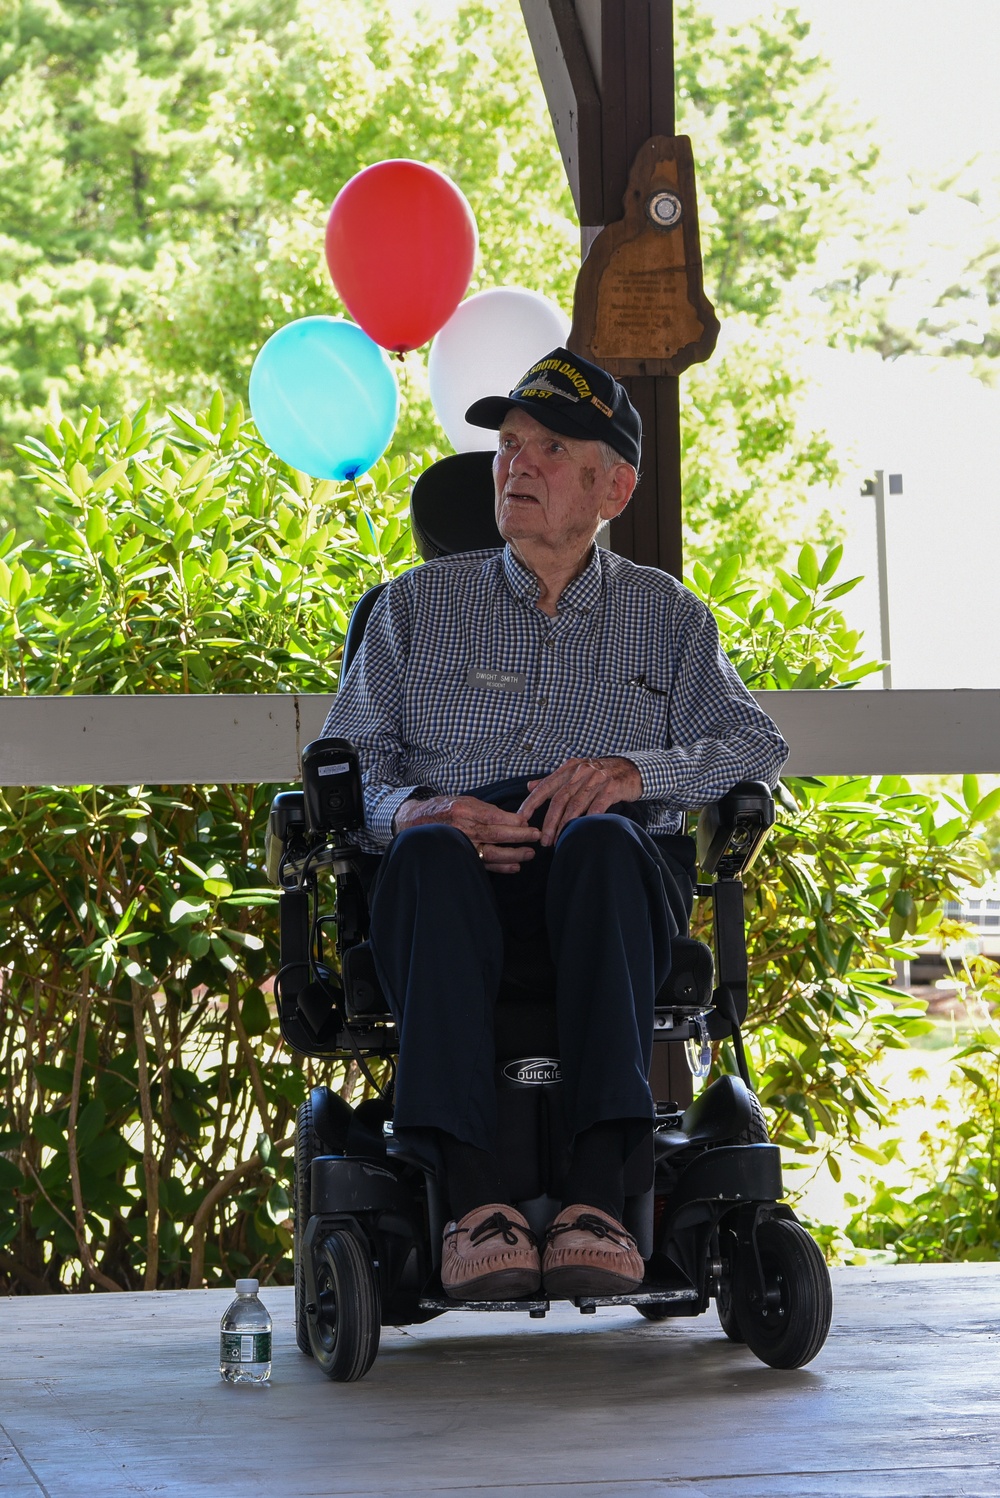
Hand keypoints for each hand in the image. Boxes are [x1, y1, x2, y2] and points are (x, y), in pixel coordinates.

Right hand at [393, 793, 540, 874]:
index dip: (512, 820)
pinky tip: (515, 866)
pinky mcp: (461, 857)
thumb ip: (484, 808)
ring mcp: (461, 845)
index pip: (492, 816)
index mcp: (462, 810)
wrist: (414, 824)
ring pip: (491, 852)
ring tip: (530, 854)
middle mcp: (461, 829)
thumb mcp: (462, 800)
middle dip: (519, 836)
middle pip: (495, 834)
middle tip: (536, 836)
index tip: (528, 821)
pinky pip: (483, 864)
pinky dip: (501, 867)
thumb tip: (511, 818)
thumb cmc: (442, 809)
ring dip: (513, 854)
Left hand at [518, 756, 642, 846]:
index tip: (521, 818)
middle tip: (544, 840)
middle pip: (559, 799)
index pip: (545, 786)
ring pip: (576, 804)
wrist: (632, 769)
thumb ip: (553, 780)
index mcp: (569, 768)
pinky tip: (582, 831)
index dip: (531, 802)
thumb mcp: (576, 771)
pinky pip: (597, 806)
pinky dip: (588, 819)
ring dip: (565, 825)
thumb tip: (530, 786)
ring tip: (559, 840)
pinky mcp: (612, 788)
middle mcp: (581, 772)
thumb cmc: (601, 774)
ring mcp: (597, 779)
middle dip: (549, 821)